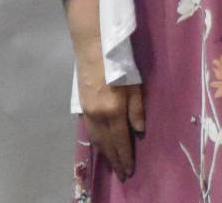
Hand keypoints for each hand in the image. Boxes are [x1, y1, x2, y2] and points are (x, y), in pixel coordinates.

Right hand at [77, 58, 145, 181]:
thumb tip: (139, 132)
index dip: (124, 156)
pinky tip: (101, 144)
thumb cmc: (119, 63)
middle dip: (114, 160)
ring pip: (96, 139)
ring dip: (105, 152)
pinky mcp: (82, 106)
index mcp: (113, 112)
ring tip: (112, 162)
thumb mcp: (135, 84)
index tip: (129, 170)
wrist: (93, 48)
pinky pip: (90, 131)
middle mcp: (98, 116)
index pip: (120, 141)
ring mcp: (88, 112)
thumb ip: (137, 109)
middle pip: (106, 144)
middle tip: (121, 173)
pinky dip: (97, 141)